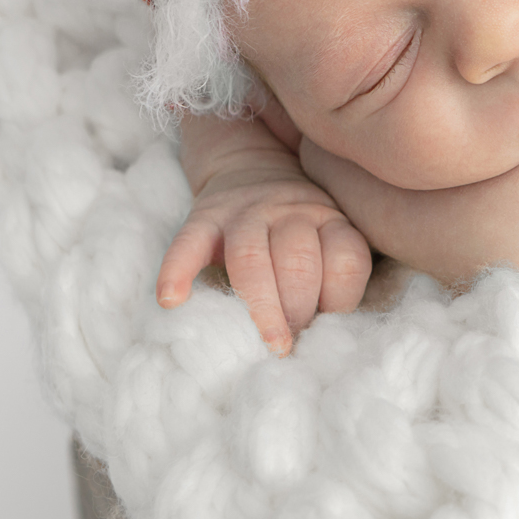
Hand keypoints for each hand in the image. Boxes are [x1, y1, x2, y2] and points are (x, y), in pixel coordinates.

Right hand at [158, 113, 371, 354]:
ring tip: (267, 345)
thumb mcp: (325, 242)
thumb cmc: (294, 231)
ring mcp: (246, 212)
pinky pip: (189, 242)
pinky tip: (172, 299)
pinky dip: (178, 270)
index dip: (340, 301)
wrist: (252, 170)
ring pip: (252, 257)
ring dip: (261, 306)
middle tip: (291, 348)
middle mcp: (292, 212)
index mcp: (331, 220)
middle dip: (298, 310)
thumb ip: (328, 280)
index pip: (346, 260)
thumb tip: (322, 341)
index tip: (327, 331)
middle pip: (298, 261)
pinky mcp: (204, 217)